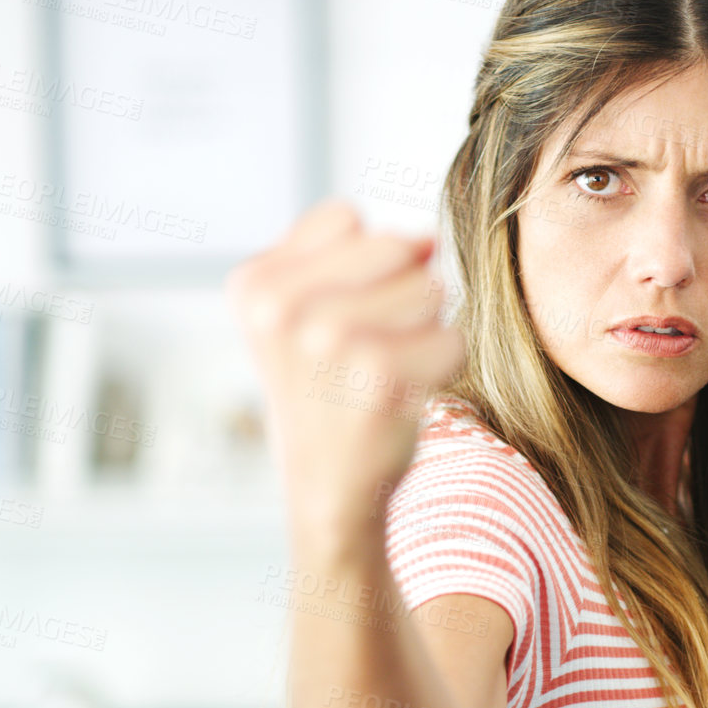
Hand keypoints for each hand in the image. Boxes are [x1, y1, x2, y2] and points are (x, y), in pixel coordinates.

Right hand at [227, 197, 463, 540]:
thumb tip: (427, 239)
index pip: (347, 219)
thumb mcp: (300, 311)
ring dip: (422, 331)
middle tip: (362, 351)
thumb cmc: (320, 388)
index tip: (331, 314)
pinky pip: (452, 339)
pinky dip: (442, 368)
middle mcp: (285, 310)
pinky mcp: (383, 379)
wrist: (325, 487)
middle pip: (397, 248)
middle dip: (399, 293)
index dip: (358, 263)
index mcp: (255, 286)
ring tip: (380, 372)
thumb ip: (353, 251)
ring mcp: (332, 342)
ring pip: (431, 290)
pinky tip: (403, 397)